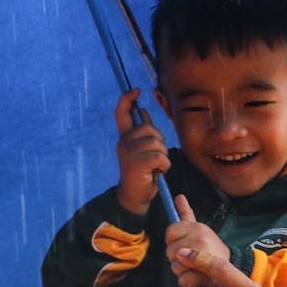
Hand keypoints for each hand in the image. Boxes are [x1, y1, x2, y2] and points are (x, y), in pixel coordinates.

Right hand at [112, 89, 168, 216]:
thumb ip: (143, 133)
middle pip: (149, 129)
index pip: (122, 114)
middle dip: (159, 142)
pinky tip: (157, 172)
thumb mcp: (141, 149)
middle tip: (154, 158)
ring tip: (154, 167)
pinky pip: (161, 156)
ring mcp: (128, 152)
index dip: (127, 100)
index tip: (135, 90)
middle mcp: (123, 142)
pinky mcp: (137, 162)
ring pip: (157, 144)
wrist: (135, 196)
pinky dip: (164, 166)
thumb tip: (144, 112)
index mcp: (124, 138)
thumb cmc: (141, 173)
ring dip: (162, 156)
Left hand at [165, 195, 229, 286]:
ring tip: (195, 267)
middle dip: (176, 257)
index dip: (174, 240)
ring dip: (182, 270)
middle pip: (170, 251)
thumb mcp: (199, 230)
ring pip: (174, 266)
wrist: (230, 269)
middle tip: (191, 258)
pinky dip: (187, 281)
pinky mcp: (204, 275)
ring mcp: (203, 258)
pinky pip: (182, 280)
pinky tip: (196, 277)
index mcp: (198, 228)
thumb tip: (179, 196)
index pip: (170, 232)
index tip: (184, 243)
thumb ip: (186, 214)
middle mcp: (201, 240)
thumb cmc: (210, 250)